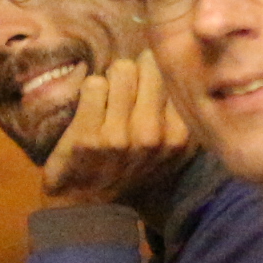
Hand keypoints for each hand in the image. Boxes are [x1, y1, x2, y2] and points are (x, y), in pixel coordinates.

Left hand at [40, 49, 192, 207]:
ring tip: (105, 104)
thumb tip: (170, 56)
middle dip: (133, 72)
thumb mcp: (163, 146)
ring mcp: (121, 137)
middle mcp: (154, 136)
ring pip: (121, 70)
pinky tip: (88, 112)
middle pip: (147, 65)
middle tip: (122, 94)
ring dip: (109, 81)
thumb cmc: (124, 166)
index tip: (144, 87)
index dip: (155, 72)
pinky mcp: (88, 137)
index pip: (173, 73)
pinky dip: (88, 92)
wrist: (84, 206)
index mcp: (178, 136)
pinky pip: (93, 85)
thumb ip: (171, 108)